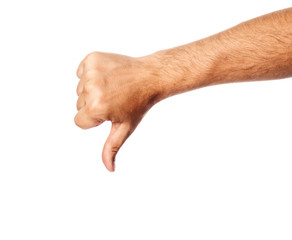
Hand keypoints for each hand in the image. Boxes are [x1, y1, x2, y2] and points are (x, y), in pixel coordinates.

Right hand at [75, 52, 160, 171]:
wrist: (150, 76)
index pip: (80, 121)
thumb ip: (111, 148)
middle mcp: (91, 89)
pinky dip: (91, 74)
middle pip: (79, 105)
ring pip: (80, 89)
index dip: (96, 120)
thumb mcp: (125, 128)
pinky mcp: (91, 58)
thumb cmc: (139, 104)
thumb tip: (109, 169)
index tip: (112, 111)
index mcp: (96, 108)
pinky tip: (109, 76)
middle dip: (94, 104)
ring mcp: (91, 72)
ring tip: (113, 87)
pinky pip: (81, 72)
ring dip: (93, 89)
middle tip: (115, 99)